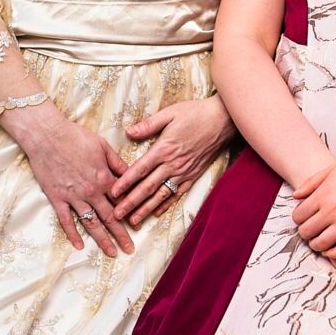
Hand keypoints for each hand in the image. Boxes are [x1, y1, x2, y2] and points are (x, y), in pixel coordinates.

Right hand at [4, 104, 132, 256]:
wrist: (47, 135)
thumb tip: (132, 174)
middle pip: (110, 218)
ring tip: (111, 253)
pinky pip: (66, 220)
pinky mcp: (57, 198)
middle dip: (121, 235)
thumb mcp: (103, 146)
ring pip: (91, 223)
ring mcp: (74, 197)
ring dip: (102, 240)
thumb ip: (118, 163)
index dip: (132, 215)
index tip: (139, 227)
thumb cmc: (75, 136)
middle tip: (129, 250)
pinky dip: (73, 234)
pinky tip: (79, 246)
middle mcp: (92, 192)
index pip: (122, 202)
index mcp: (105, 178)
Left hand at [110, 94, 234, 225]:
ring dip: (146, 209)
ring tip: (134, 221)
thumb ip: (148, 124)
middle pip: (147, 187)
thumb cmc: (196, 114)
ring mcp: (184, 172)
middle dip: (131, 202)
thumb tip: (128, 132)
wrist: (223, 120)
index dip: (125, 183)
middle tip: (117, 215)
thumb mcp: (170, 113)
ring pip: (161, 194)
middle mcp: (172, 164)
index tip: (112, 193)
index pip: (139, 169)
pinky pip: (177, 193)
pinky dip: (166, 204)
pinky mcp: (193, 175)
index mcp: (163, 149)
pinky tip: (156, 212)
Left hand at [292, 157, 335, 260]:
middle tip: (309, 234)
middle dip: (305, 234)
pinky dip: (334, 253)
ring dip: (317, 246)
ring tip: (318, 243)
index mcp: (323, 194)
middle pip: (307, 231)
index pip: (298, 216)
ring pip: (321, 244)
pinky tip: (333, 249)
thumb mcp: (332, 170)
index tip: (303, 221)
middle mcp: (332, 210)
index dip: (298, 220)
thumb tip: (295, 196)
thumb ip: (311, 182)